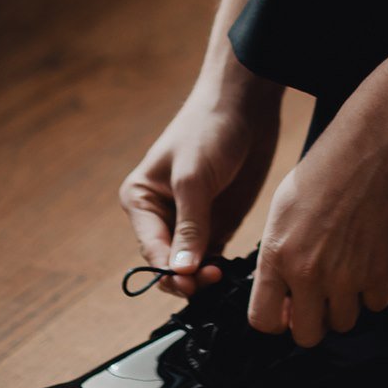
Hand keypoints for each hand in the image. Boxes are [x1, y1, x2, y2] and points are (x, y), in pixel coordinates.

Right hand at [119, 80, 280, 299]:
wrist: (245, 103)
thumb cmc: (209, 129)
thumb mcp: (194, 177)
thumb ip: (190, 225)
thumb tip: (181, 271)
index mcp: (141, 199)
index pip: (151, 247)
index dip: (167, 270)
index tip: (189, 283)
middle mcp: (162, 214)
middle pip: (168, 262)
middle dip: (185, 277)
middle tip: (208, 281)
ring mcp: (191, 220)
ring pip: (190, 265)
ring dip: (203, 276)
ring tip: (221, 276)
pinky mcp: (217, 222)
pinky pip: (213, 256)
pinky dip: (219, 268)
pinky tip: (230, 272)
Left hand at [246, 110, 387, 346]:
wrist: (372, 148)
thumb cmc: (325, 168)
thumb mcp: (283, 209)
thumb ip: (278, 255)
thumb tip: (282, 289)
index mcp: (278, 255)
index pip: (263, 321)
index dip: (274, 320)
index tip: (285, 310)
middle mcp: (309, 273)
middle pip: (307, 336)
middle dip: (310, 321)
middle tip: (317, 298)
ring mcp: (347, 276)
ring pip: (344, 324)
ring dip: (344, 306)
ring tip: (345, 275)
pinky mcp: (381, 271)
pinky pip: (376, 305)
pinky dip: (374, 291)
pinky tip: (369, 265)